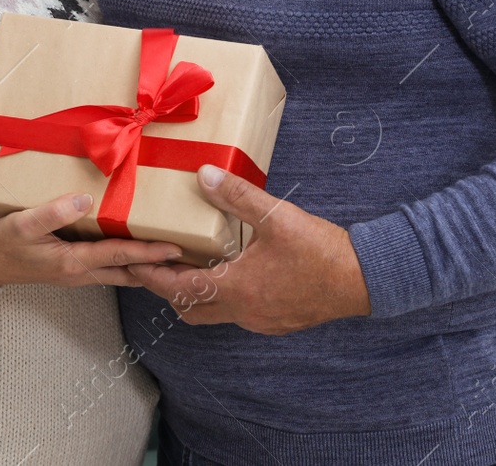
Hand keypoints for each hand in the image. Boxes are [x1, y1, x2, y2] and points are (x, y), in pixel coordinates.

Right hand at [0, 192, 183, 289]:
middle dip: (157, 267)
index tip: (176, 248)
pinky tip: (138, 251)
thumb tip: (85, 200)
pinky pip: (110, 268)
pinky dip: (129, 262)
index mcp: (73, 262)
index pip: (119, 256)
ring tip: (172, 256)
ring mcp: (80, 274)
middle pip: (129, 272)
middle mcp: (82, 272)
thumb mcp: (23, 224)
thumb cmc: (4, 244)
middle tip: (187, 260)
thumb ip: (53, 212)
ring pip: (122, 273)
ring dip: (146, 266)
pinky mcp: (75, 268)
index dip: (148, 252)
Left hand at [126, 165, 371, 333]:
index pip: (178, 288)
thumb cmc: (321, 250)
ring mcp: (260, 321)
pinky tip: (231, 273)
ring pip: (213, 314)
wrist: (363, 280)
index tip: (132, 264)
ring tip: (189, 265)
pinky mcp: (276, 321)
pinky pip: (237, 314)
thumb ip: (237, 195)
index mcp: (236, 288)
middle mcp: (243, 312)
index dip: (151, 275)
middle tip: (154, 265)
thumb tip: (204, 174)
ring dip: (196, 293)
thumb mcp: (276, 216)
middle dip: (166, 288)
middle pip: (189, 308)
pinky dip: (222, 297)